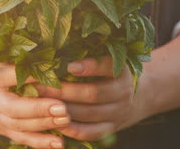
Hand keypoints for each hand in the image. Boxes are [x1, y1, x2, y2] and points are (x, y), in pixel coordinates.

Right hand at [0, 55, 70, 148]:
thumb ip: (10, 47)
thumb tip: (42, 29)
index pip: (6, 75)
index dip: (27, 75)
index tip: (51, 71)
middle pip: (14, 107)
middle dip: (39, 108)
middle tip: (64, 106)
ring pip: (19, 125)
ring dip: (44, 124)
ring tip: (67, 119)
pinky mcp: (1, 129)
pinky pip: (20, 138)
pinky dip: (40, 143)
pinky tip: (59, 143)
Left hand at [35, 57, 152, 140]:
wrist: (141, 96)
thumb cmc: (112, 72)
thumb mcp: (109, 60)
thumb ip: (89, 54)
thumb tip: (55, 47)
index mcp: (121, 70)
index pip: (107, 67)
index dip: (90, 67)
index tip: (69, 65)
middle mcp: (123, 92)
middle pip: (92, 93)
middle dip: (63, 90)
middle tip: (38, 85)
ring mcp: (118, 112)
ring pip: (89, 114)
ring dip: (63, 109)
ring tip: (41, 103)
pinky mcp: (112, 128)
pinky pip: (91, 132)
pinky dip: (72, 129)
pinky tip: (55, 122)